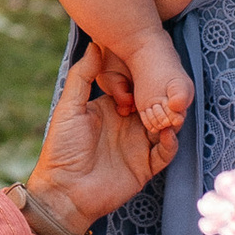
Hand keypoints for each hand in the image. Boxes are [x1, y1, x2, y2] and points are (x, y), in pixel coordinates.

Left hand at [25, 43, 172, 233]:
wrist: (64, 191)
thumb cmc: (61, 148)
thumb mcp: (70, 107)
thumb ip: (83, 76)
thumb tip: (95, 44)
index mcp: (110, 108)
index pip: (134, 88)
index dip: (144, 78)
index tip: (153, 64)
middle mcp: (127, 125)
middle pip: (154, 106)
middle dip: (164, 97)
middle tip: (171, 86)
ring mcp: (138, 146)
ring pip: (164, 126)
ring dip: (170, 118)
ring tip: (173, 109)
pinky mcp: (145, 167)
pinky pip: (165, 152)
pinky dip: (170, 142)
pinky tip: (168, 133)